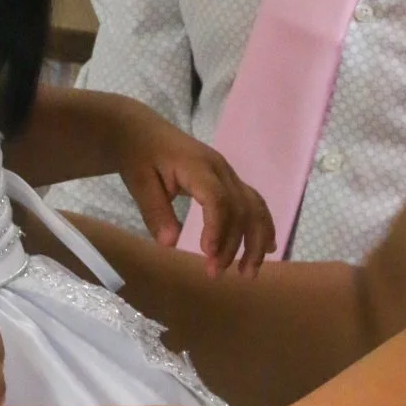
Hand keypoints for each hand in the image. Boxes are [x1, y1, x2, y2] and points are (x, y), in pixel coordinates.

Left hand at [114, 108, 274, 276]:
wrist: (143, 132)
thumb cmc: (139, 156)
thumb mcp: (138, 182)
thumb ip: (155, 211)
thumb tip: (170, 244)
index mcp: (197, 166)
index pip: (218, 198)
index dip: (218, 228)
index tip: (208, 255)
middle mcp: (221, 169)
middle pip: (241, 207)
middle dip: (234, 244)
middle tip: (215, 273)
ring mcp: (228, 174)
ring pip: (254, 207)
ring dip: (256, 240)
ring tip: (247, 273)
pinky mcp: (229, 181)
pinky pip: (253, 203)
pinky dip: (262, 226)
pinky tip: (267, 249)